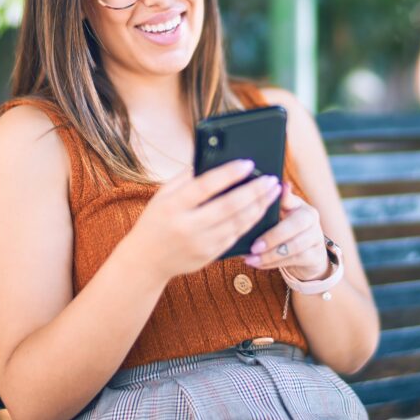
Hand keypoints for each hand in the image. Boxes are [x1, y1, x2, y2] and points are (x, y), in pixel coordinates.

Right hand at [123, 159, 281, 281]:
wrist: (147, 260)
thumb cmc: (156, 219)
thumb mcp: (162, 195)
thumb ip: (186, 178)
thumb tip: (214, 160)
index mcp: (172, 206)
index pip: (205, 186)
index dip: (228, 174)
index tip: (248, 163)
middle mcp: (186, 226)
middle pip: (228, 206)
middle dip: (254, 191)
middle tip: (271, 179)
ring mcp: (200, 244)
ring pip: (238, 224)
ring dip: (259, 207)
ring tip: (272, 192)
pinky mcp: (209, 256)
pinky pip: (236, 237)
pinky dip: (251, 222)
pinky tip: (260, 210)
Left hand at [243, 182, 328, 280]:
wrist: (306, 256)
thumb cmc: (283, 232)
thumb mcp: (275, 219)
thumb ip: (263, 213)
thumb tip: (243, 211)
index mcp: (297, 203)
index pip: (289, 197)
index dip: (282, 195)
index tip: (271, 191)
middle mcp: (310, 216)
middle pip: (296, 223)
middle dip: (272, 237)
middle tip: (253, 247)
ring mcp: (316, 236)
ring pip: (295, 245)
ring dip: (270, 255)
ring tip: (251, 259)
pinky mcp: (316, 255)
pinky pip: (295, 260)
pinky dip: (274, 263)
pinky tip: (259, 264)